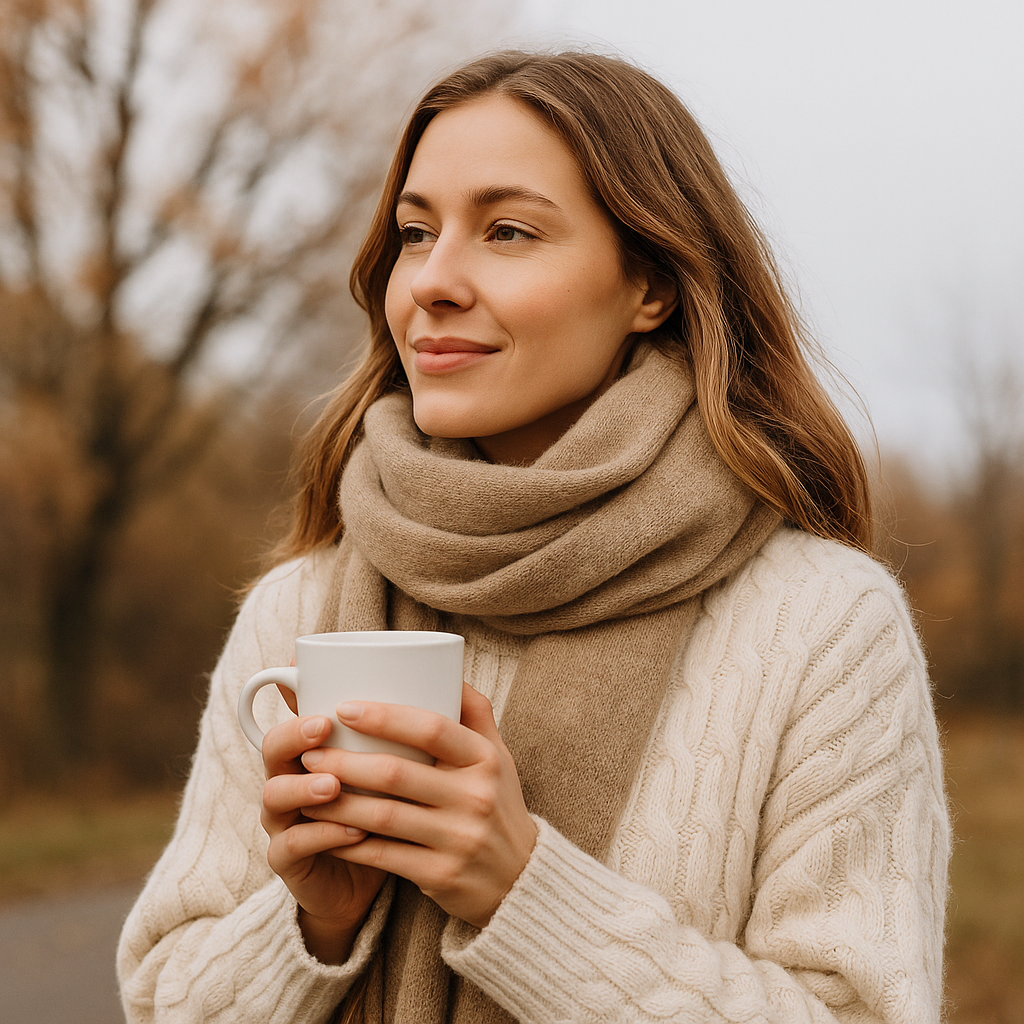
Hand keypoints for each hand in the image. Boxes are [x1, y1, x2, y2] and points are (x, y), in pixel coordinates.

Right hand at [260, 714, 387, 962]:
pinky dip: (323, 835)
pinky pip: (293, 845)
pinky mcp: (287, 860)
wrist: (367, 880)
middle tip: (325, 729)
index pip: (295, 715)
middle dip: (295, 735)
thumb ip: (406, 733)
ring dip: (304, 787)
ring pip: (274, 795)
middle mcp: (289, 779)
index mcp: (312, 751)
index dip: (302, 703)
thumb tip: (444, 682)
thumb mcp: (397, 770)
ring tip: (334, 784)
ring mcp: (283, 819)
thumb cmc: (386, 813)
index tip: (335, 699)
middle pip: (273, 748)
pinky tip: (355, 832)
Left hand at [300, 684, 537, 928]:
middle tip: (310, 752)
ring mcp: (459, 838)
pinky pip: (382, 855)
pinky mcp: (441, 875)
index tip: (343, 708)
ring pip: (383, 815)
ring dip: (337, 801)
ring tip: (306, 788)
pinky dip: (347, 841)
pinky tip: (323, 829)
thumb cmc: (497, 804)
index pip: (431, 727)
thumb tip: (445, 667)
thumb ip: (474, 711)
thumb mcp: (497, 755)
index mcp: (485, 758)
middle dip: (345, 761)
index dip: (384, 716)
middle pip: (396, 772)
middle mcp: (475, 796)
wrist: (522, 879)